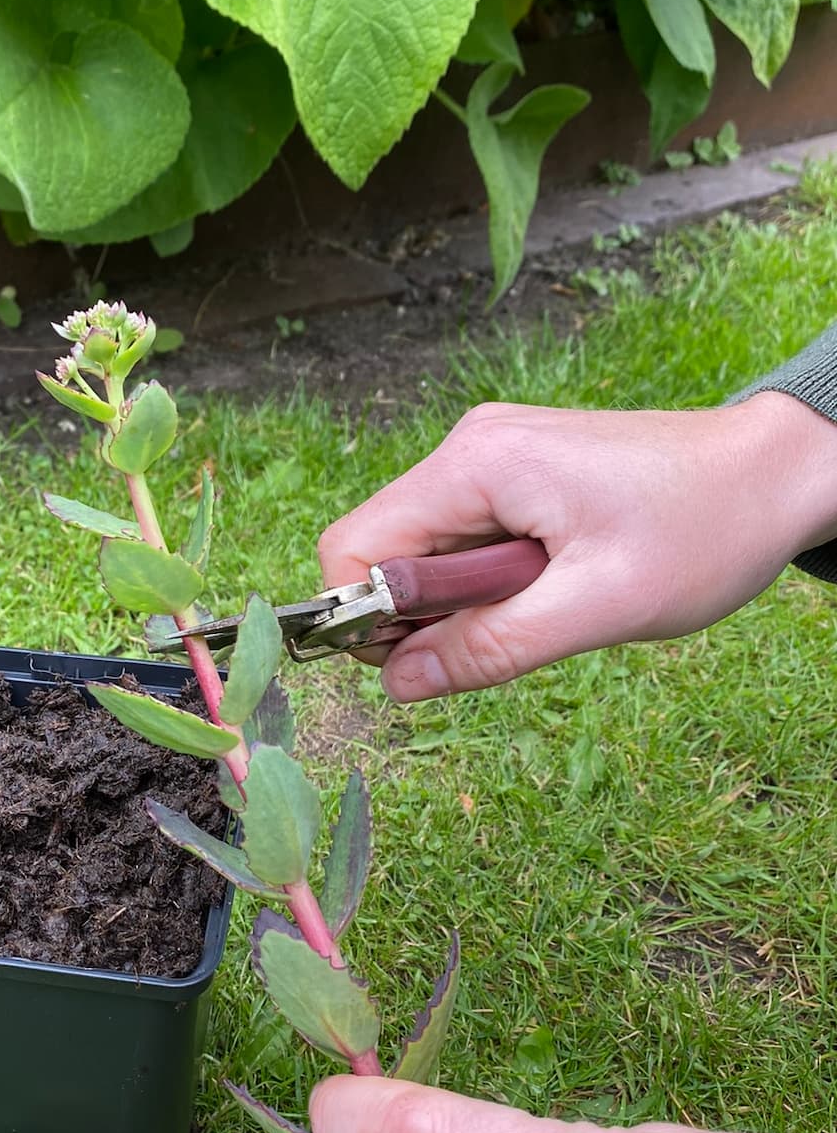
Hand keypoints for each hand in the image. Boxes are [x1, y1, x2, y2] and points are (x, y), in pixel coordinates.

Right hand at [318, 392, 836, 701]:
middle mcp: (469, 447)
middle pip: (382, 549)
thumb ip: (489, 648)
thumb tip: (398, 685)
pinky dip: (487, 580)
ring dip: (463, 600)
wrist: (777, 472)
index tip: (425, 662)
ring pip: (423, 550)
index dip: (365, 618)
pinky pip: (461, 538)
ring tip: (544, 604)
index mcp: (476, 463)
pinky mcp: (513, 470)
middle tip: (505, 637)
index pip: (354, 546)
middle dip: (422, 614)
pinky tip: (547, 586)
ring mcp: (491, 454)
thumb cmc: (704, 529)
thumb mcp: (596, 608)